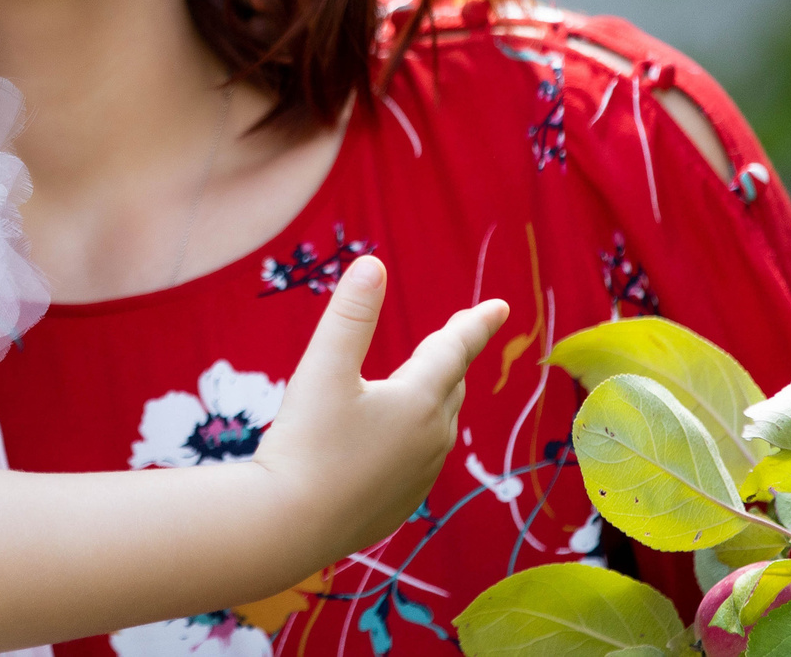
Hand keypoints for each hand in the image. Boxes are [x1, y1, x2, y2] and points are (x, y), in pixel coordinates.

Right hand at [256, 257, 509, 555]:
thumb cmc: (305, 442)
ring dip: (434, 398)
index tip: (501, 308)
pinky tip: (392, 441)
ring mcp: (419, 477)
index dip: (476, 324)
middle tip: (454, 336)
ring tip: (422, 383)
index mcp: (419, 400)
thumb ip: (350, 314)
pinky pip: (420, 460)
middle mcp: (432, 440)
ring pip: (438, 425)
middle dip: (451, 358)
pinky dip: (415, 437)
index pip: (456, 350)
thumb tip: (373, 264)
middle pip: (450, 386)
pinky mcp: (400, 505)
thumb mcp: (323, 368)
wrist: (289, 526)